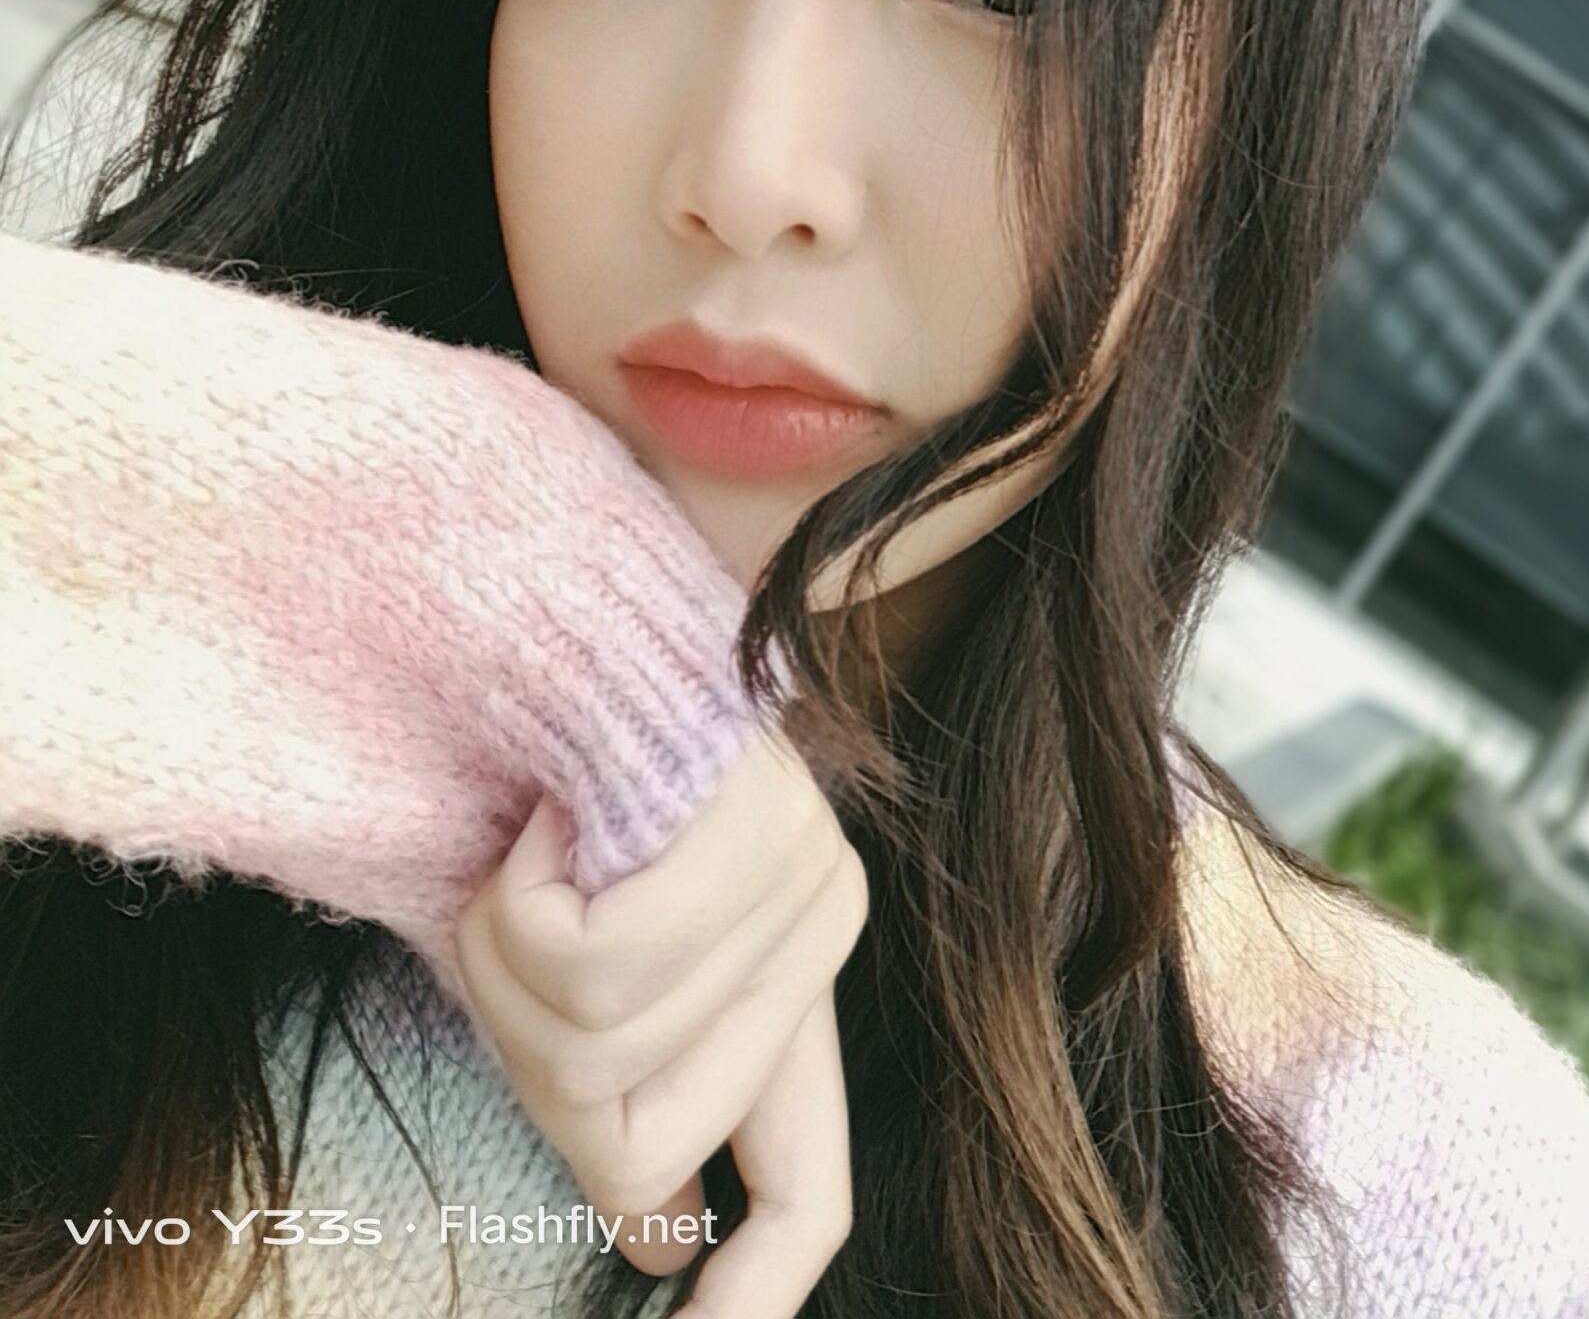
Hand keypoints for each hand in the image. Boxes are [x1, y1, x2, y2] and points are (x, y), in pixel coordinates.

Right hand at [453, 729, 866, 1315]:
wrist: (534, 601)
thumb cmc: (535, 772)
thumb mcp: (572, 954)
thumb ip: (628, 1074)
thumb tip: (661, 1227)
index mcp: (781, 978)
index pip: (805, 1192)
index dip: (750, 1298)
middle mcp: (817, 932)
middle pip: (627, 1144)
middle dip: (526, 1046)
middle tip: (520, 907)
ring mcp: (801, 878)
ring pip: (592, 1053)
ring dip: (508, 957)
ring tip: (539, 840)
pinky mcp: (757, 828)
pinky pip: (588, 965)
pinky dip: (519, 899)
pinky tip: (552, 807)